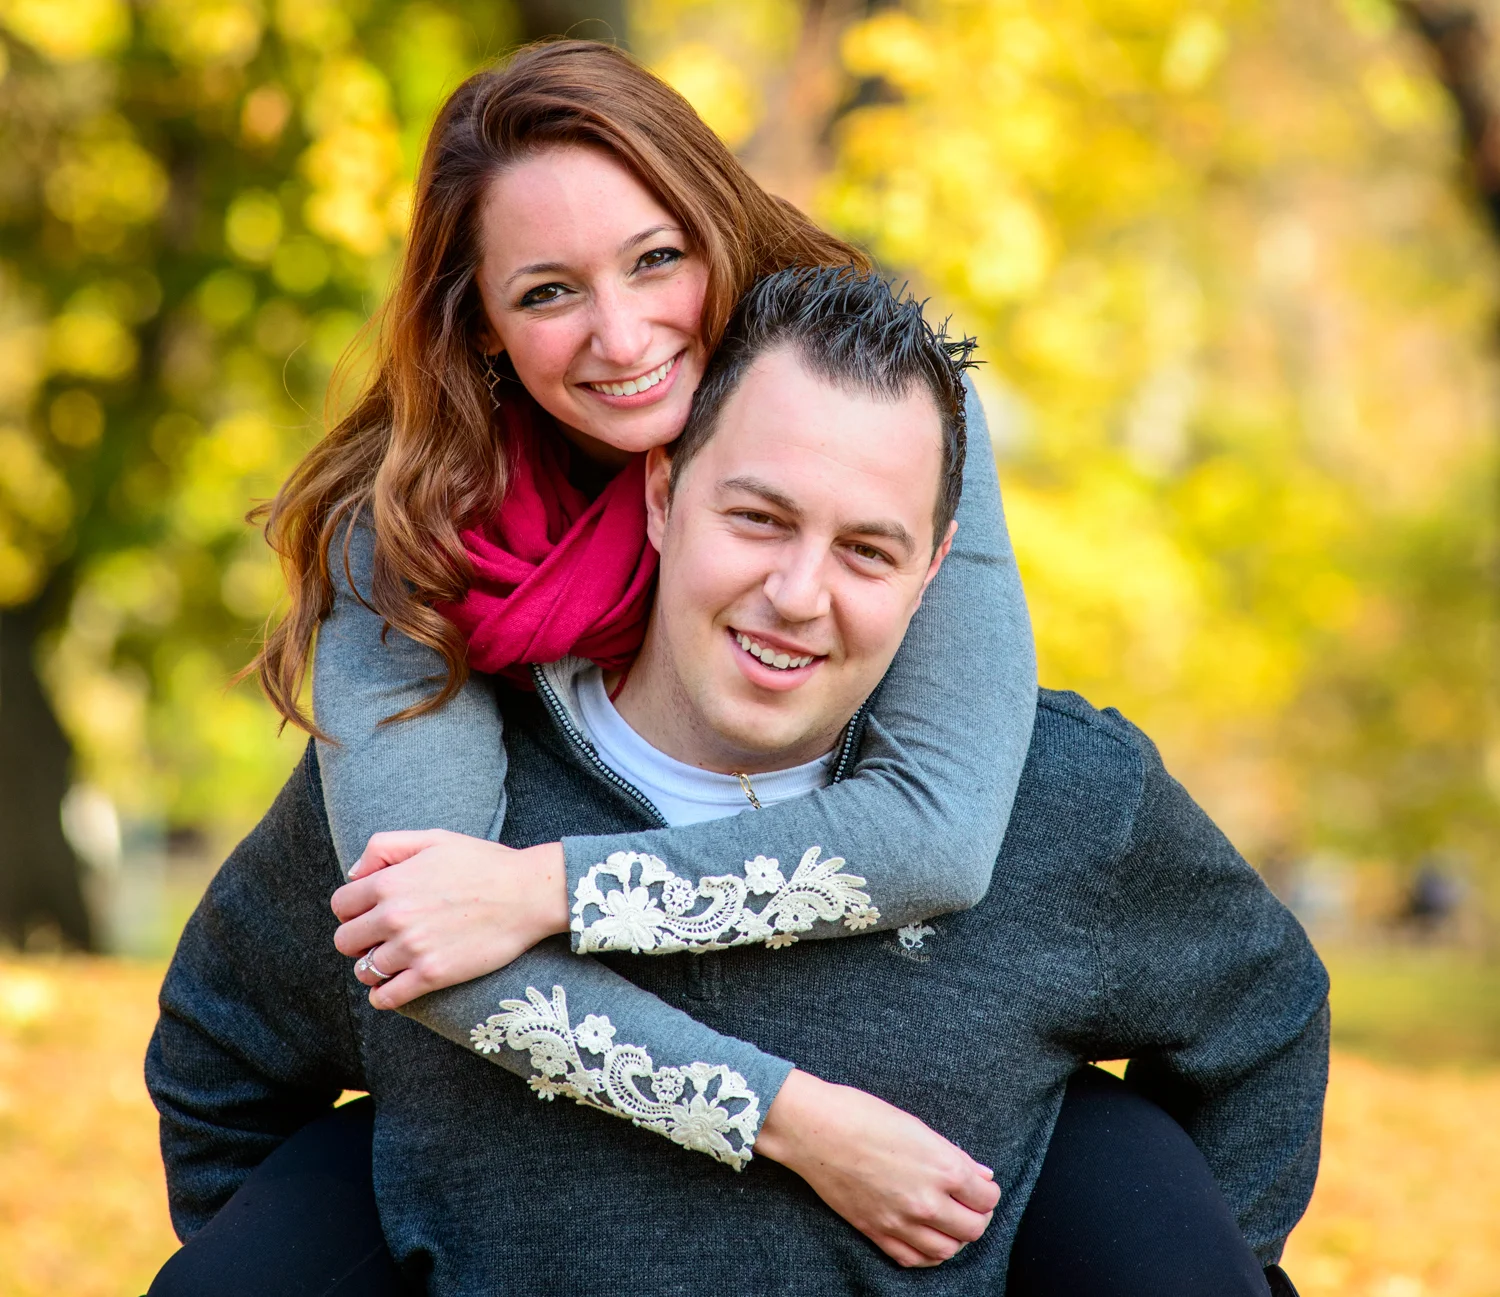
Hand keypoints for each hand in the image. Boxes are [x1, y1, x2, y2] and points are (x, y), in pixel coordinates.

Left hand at [330, 831, 568, 1008]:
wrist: (528, 894)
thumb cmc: (484, 863)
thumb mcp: (434, 838)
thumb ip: (386, 847)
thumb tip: (354, 874)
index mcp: (391, 882)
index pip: (341, 905)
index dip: (352, 909)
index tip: (368, 914)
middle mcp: (395, 917)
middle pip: (345, 940)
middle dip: (359, 939)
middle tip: (380, 938)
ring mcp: (412, 948)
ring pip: (364, 970)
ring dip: (374, 966)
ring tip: (394, 960)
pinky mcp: (432, 975)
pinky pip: (386, 998)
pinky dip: (383, 996)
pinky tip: (395, 986)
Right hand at [754, 1070, 998, 1267]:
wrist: (814, 1129)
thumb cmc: (862, 1115)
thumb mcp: (916, 1126)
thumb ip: (953, 1156)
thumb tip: (982, 1175)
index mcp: (942, 1168)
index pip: (987, 1197)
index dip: (988, 1191)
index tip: (981, 1185)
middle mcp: (927, 1201)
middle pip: (973, 1228)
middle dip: (978, 1216)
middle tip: (970, 1204)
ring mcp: (901, 1221)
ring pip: (948, 1250)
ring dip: (955, 1237)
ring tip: (949, 1221)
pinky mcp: (876, 1233)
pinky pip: (914, 1259)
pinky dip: (928, 1254)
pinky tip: (926, 1237)